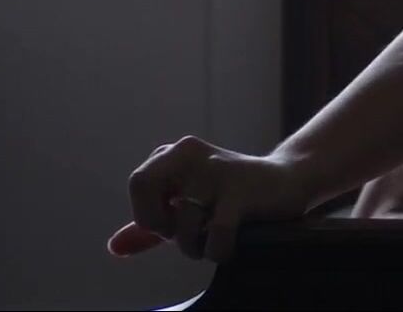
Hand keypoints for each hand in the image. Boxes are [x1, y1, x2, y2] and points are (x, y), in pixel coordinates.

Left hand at [107, 136, 314, 262]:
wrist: (288, 181)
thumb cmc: (232, 196)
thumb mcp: (188, 204)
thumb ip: (151, 225)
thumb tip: (114, 247)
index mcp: (176, 153)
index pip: (139, 183)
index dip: (149, 213)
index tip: (173, 222)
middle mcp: (192, 153)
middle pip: (144, 185)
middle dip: (160, 222)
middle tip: (185, 230)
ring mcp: (217, 171)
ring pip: (182, 222)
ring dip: (196, 246)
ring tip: (214, 239)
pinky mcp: (241, 191)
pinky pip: (215, 232)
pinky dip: (218, 249)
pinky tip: (229, 245)